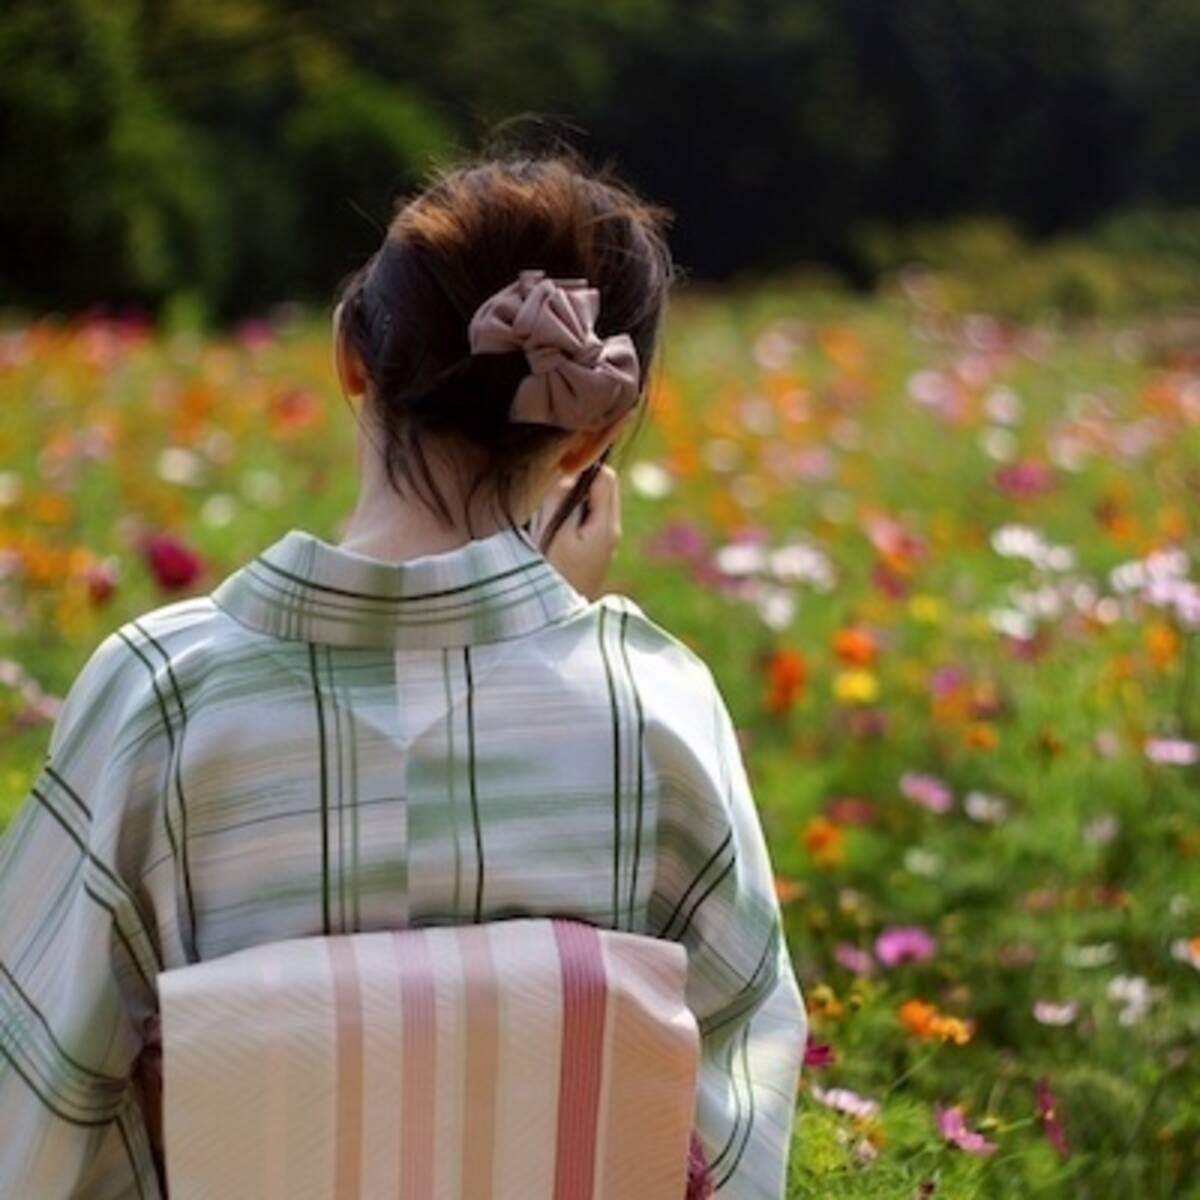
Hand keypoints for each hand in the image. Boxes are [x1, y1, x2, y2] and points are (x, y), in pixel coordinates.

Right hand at [532, 465, 621, 599]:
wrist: (552, 624)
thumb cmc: (550, 577)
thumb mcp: (553, 533)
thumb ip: (562, 497)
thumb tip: (568, 472)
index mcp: (607, 526)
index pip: (604, 476)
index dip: (580, 469)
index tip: (555, 477)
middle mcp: (610, 534)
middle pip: (599, 490)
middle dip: (574, 487)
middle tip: (548, 500)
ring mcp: (601, 547)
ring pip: (588, 507)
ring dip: (568, 506)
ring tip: (546, 523)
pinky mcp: (589, 557)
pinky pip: (581, 526)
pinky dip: (566, 523)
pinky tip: (549, 539)